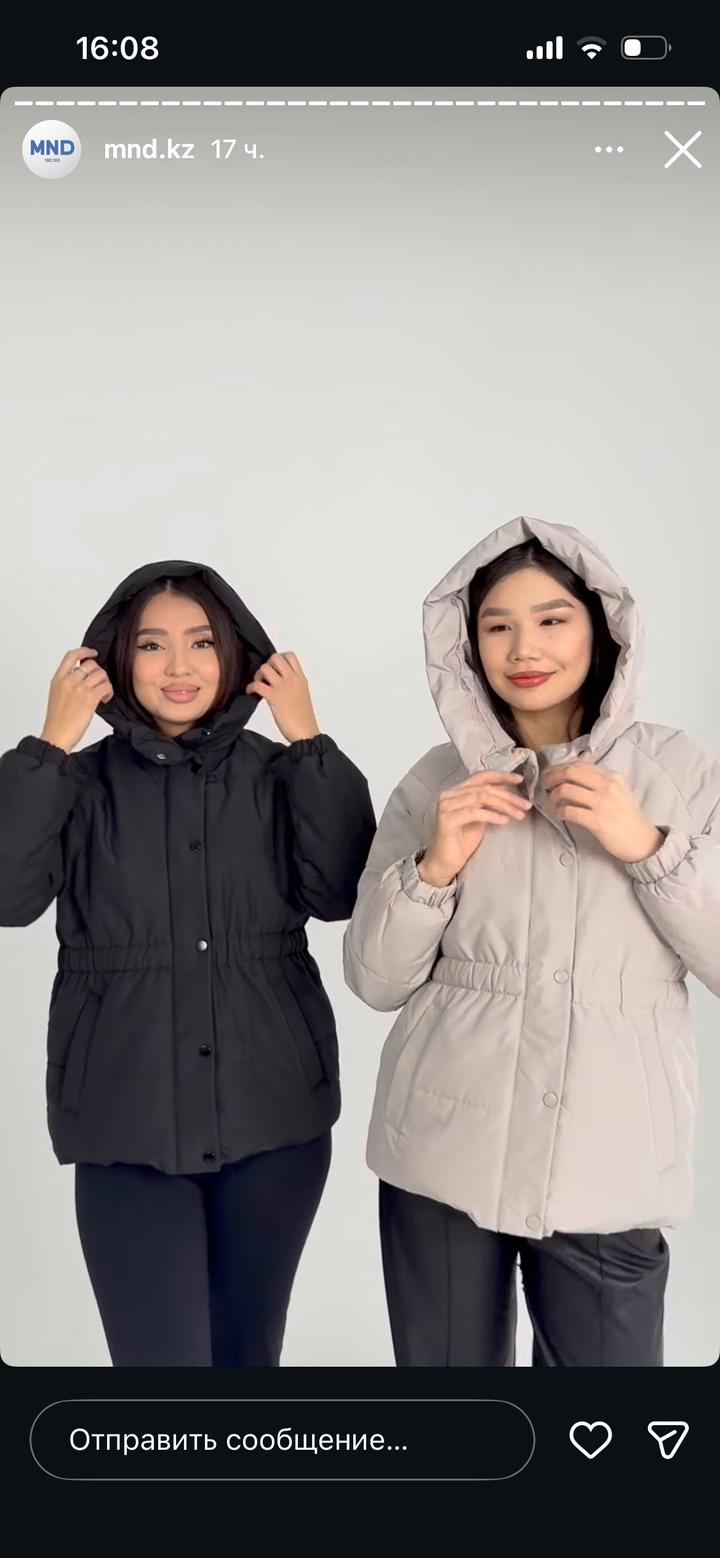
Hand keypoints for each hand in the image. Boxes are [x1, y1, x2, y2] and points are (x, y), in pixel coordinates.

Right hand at [40, 647, 113, 753]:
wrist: (57, 736)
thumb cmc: (57, 720)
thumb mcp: (57, 695)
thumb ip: (67, 683)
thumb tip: (83, 678)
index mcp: (58, 679)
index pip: (71, 656)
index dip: (85, 651)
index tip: (93, 653)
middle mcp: (69, 680)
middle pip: (91, 664)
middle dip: (99, 672)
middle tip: (99, 683)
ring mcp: (80, 689)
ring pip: (101, 674)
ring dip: (106, 683)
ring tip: (103, 693)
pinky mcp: (90, 698)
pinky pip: (106, 687)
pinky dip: (109, 692)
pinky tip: (105, 699)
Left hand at [246, 652, 320, 743]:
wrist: (305, 732)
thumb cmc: (304, 718)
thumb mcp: (302, 694)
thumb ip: (294, 685)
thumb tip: (280, 681)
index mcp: (300, 678)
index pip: (290, 656)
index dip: (279, 658)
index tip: (274, 669)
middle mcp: (292, 679)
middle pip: (275, 658)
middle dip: (267, 664)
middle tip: (265, 677)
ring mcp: (282, 687)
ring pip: (265, 668)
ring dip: (258, 675)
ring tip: (258, 685)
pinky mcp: (273, 697)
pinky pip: (257, 684)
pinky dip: (250, 687)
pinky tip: (251, 693)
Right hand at [418, 771, 530, 887]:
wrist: (444, 862)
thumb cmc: (461, 841)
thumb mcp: (480, 817)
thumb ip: (489, 803)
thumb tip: (509, 791)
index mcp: (456, 791)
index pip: (481, 777)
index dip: (501, 776)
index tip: (520, 780)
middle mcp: (449, 795)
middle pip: (484, 788)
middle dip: (508, 796)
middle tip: (526, 805)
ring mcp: (446, 806)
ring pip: (481, 798)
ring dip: (504, 805)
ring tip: (519, 814)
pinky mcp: (447, 819)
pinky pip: (475, 813)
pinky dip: (492, 815)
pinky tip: (504, 821)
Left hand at [543, 761, 663, 863]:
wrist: (644, 841)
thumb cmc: (628, 817)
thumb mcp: (619, 791)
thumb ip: (600, 782)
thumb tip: (573, 775)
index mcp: (612, 776)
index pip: (579, 765)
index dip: (559, 768)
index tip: (550, 774)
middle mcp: (607, 786)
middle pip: (570, 772)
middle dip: (551, 777)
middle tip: (545, 786)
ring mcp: (602, 803)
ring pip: (566, 790)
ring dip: (553, 796)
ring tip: (552, 803)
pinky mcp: (597, 821)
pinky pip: (569, 811)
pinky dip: (560, 812)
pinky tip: (560, 815)